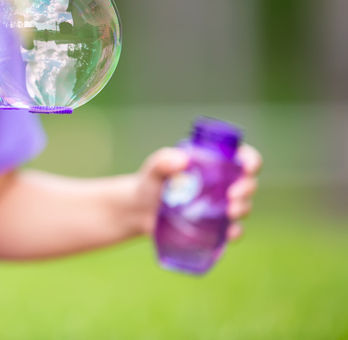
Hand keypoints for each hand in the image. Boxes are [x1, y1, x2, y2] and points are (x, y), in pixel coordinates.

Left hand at [132, 144, 261, 239]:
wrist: (139, 210)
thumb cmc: (149, 183)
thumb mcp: (153, 169)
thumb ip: (163, 161)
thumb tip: (182, 160)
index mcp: (213, 163)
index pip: (241, 158)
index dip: (251, 160)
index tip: (247, 167)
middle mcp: (221, 184)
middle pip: (248, 182)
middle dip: (247, 188)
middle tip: (232, 195)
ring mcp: (219, 206)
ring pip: (244, 205)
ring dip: (244, 208)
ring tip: (230, 212)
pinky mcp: (214, 227)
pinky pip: (233, 230)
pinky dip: (236, 232)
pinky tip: (231, 233)